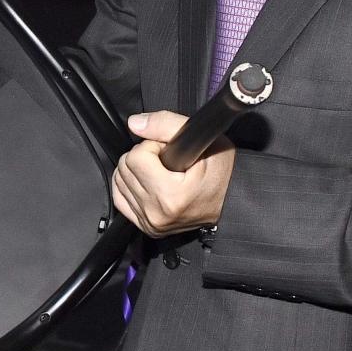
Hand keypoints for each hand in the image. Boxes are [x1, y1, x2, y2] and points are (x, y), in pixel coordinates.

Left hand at [112, 111, 235, 237]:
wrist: (231, 202)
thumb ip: (166, 124)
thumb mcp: (204, 139)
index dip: (153, 146)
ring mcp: (150, 223)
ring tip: (161, 172)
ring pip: (119, 180)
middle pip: (125, 167)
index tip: (171, 152)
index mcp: (171, 196)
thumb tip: (135, 124)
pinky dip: (130, 185)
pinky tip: (149, 181)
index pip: (136, 157)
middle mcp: (157, 213)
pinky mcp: (146, 227)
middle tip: (167, 162)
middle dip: (144, 157)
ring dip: (137, 170)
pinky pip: (119, 197)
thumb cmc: (222, 174)